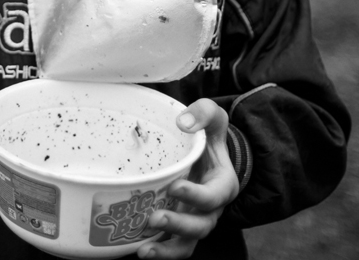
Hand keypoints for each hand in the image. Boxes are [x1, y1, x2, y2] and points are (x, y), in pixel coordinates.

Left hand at [138, 99, 240, 258]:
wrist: (209, 157)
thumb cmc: (208, 138)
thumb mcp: (214, 118)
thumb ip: (204, 113)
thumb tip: (183, 122)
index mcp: (222, 185)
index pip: (213, 196)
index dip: (196, 195)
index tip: (175, 187)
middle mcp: (211, 210)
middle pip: (200, 226)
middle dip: (178, 224)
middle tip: (154, 217)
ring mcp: (195, 221)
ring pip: (187, 244)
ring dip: (166, 248)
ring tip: (143, 249)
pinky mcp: (179, 229)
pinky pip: (172, 247)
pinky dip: (158, 252)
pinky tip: (136, 250)